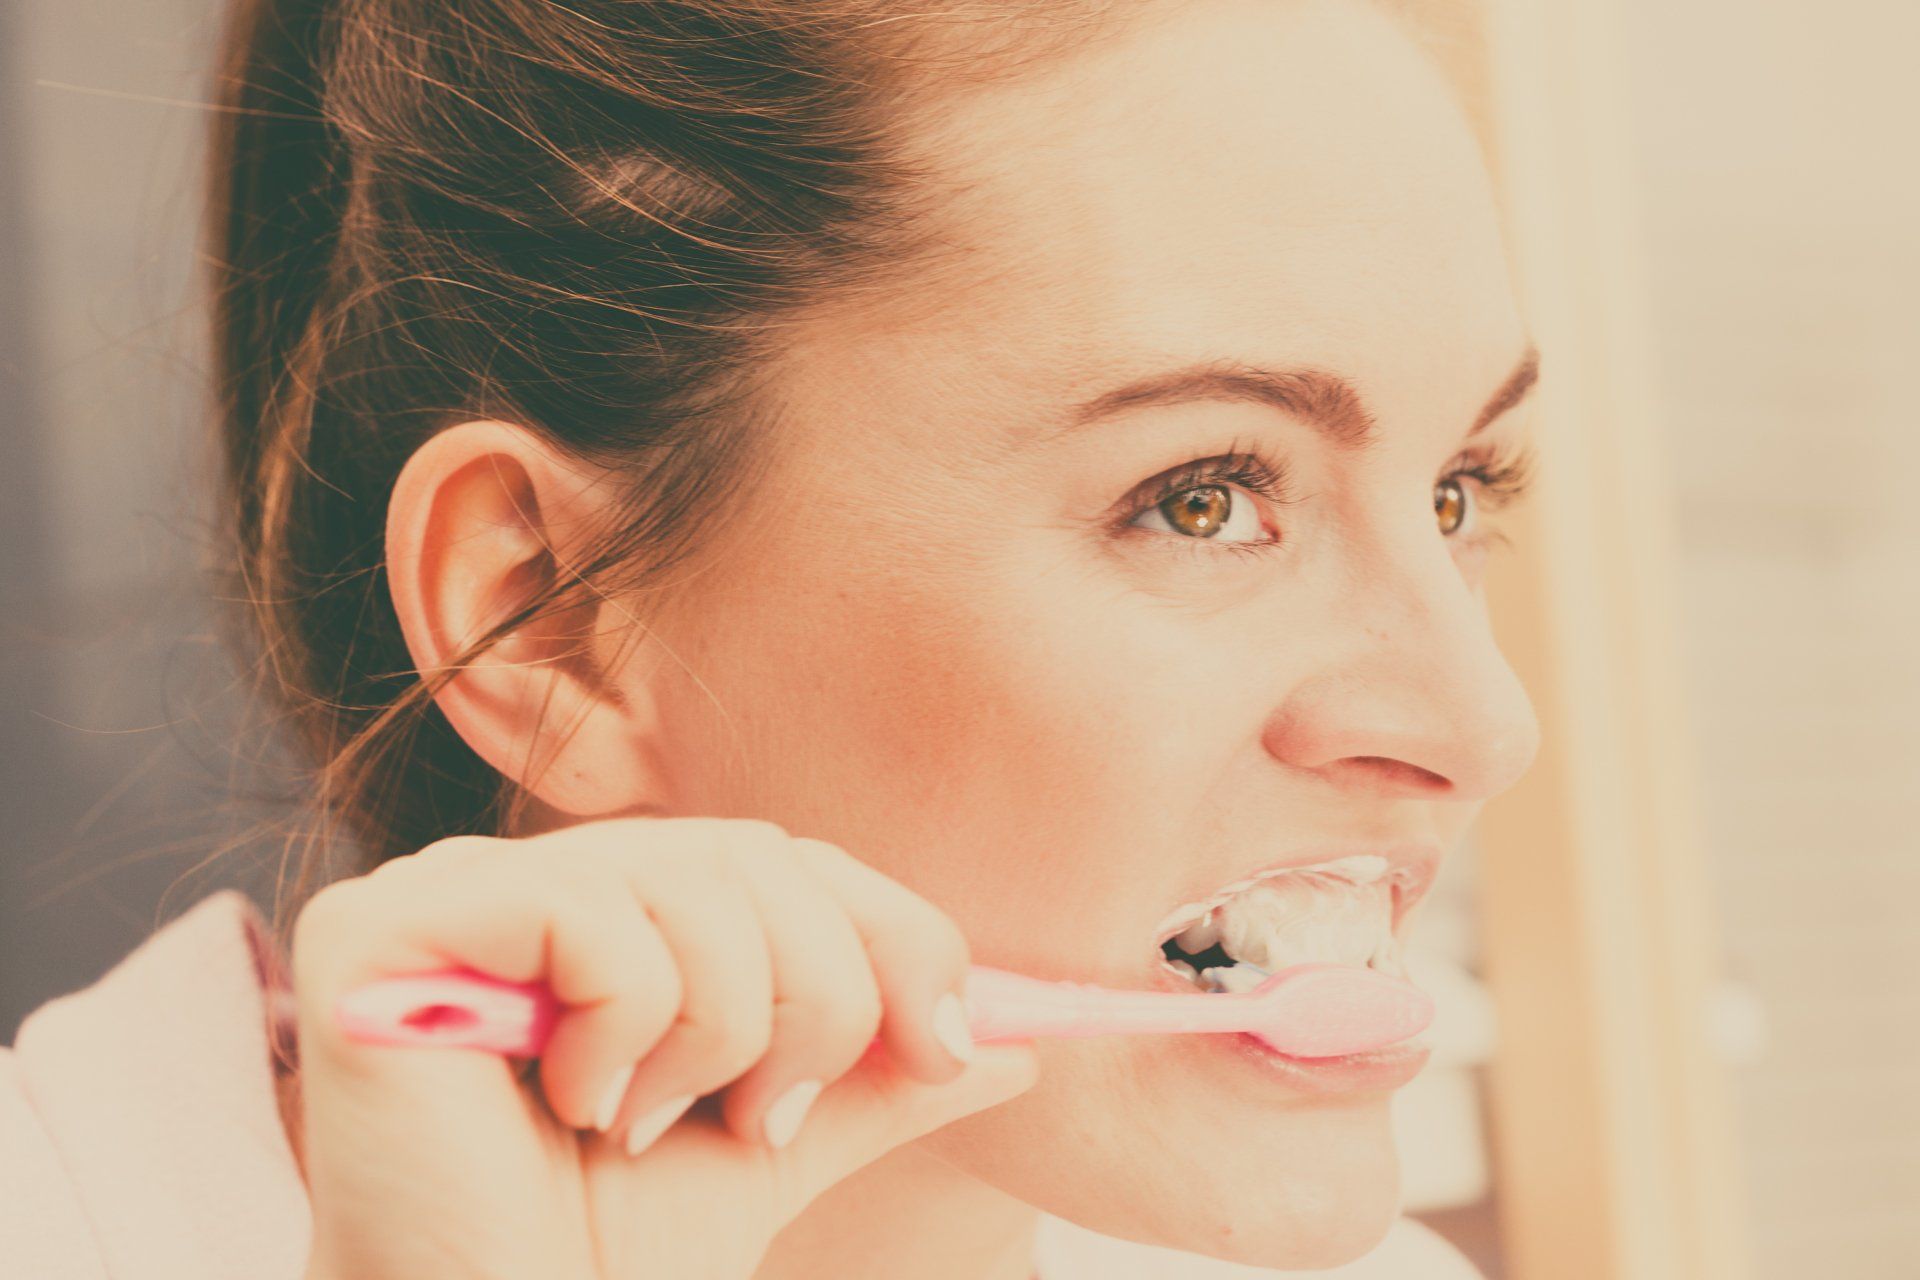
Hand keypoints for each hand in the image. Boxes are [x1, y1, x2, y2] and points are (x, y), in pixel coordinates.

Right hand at [288, 815, 1039, 1279]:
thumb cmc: (601, 1250)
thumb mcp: (774, 1146)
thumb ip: (875, 1078)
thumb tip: (1021, 1044)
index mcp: (620, 910)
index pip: (789, 857)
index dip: (892, 932)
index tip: (947, 1046)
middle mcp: (536, 875)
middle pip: (754, 855)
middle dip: (814, 997)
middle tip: (762, 1118)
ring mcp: (454, 888)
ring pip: (688, 882)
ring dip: (717, 1034)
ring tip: (644, 1126)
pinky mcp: (386, 925)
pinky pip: (589, 916)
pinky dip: (624, 1030)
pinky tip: (570, 1107)